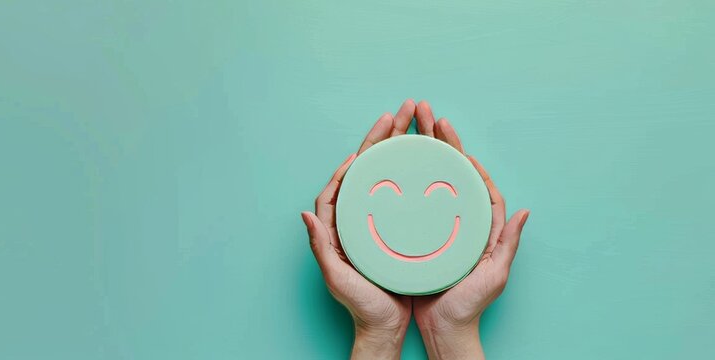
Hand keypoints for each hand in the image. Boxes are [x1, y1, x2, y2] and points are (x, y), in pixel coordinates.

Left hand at [301, 99, 416, 359]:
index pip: (339, 184)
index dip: (350, 162)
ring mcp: (376, 219)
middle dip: (382, 138)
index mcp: (337, 227)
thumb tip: (305, 214)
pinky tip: (424, 155)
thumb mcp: (338, 277)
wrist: (385, 325)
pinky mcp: (395, 224)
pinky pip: (402, 188)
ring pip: (386, 173)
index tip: (364, 146)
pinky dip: (411, 168)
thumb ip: (321, 247)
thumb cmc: (361, 304)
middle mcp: (356, 218)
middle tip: (400, 112)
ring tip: (415, 121)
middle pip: (366, 169)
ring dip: (399, 145)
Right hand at [411, 101, 529, 359]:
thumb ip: (507, 243)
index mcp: (480, 225)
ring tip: (407, 126)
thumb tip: (524, 211)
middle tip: (423, 112)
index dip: (463, 153)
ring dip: (419, 151)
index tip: (451, 133)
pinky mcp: (417, 234)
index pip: (474, 179)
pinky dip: (404, 178)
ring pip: (428, 179)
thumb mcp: (493, 274)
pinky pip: (410, 199)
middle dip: (437, 140)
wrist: (443, 329)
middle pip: (449, 171)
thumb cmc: (469, 305)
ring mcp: (436, 225)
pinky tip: (392, 164)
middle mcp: (457, 220)